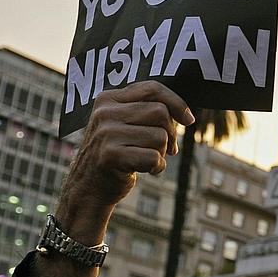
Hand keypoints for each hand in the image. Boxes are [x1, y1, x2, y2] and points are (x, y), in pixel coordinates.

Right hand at [57, 82, 193, 240]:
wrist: (89, 187)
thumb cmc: (116, 154)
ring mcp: (106, 134)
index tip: (189, 120)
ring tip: (147, 159)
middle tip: (164, 148)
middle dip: (170, 133)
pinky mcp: (111, 156)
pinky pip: (153, 157)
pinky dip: (157, 167)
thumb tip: (185, 115)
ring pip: (160, 136)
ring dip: (161, 152)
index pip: (152, 88)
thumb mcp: (124, 125)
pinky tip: (145, 170)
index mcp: (108, 99)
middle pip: (160, 112)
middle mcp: (105, 112)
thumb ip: (146, 111)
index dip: (177, 103)